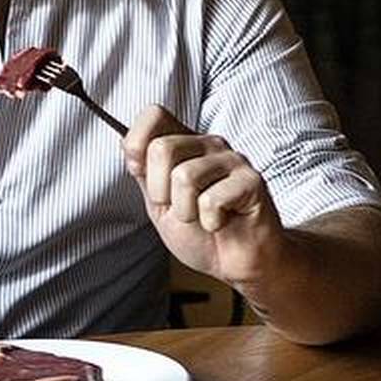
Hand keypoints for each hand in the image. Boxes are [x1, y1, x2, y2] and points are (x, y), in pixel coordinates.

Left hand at [123, 104, 284, 287]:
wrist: (235, 265)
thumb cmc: (202, 234)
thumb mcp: (160, 205)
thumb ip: (145, 174)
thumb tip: (129, 145)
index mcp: (186, 144)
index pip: (154, 115)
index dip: (137, 142)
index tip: (140, 172)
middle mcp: (209, 144)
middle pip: (162, 148)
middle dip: (160, 192)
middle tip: (180, 209)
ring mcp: (232, 160)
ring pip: (184, 177)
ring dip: (186, 213)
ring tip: (202, 218)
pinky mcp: (251, 181)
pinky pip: (212, 200)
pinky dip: (210, 222)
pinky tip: (222, 222)